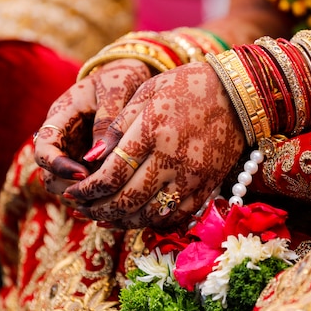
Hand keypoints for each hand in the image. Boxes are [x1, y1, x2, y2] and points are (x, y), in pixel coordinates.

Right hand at [33, 58, 151, 194]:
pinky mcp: (88, 162)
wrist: (132, 75)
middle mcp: (62, 138)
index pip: (43, 147)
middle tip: (99, 192)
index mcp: (61, 116)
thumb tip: (97, 155)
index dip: (57, 165)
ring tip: (108, 196)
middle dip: (69, 186)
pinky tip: (116, 196)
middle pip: (49, 174)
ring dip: (82, 194)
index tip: (83, 174)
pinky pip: (84, 185)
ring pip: (65, 184)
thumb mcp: (116, 90)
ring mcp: (74, 151)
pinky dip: (95, 194)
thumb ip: (106, 120)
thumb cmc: (120, 77)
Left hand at [65, 62, 245, 228]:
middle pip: (126, 201)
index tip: (73, 193)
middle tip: (80, 209)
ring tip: (101, 217)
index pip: (110, 176)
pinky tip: (135, 218)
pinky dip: (151, 222)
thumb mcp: (145, 93)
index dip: (87, 191)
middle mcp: (171, 160)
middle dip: (96, 210)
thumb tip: (90, 160)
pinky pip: (175, 216)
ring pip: (148, 215)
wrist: (237, 95)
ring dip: (120, 221)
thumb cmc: (185, 87)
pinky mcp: (206, 187)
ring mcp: (191, 177)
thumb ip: (116, 127)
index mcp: (151, 133)